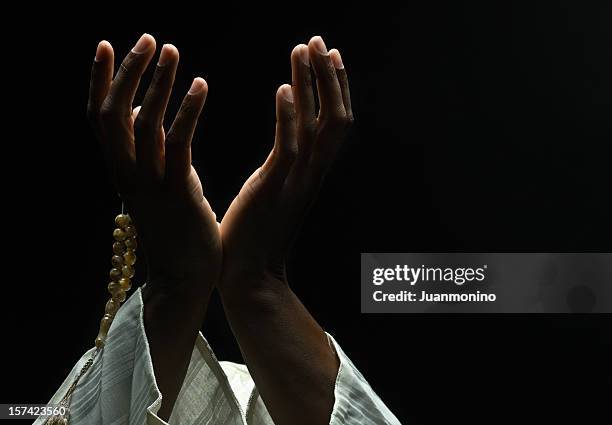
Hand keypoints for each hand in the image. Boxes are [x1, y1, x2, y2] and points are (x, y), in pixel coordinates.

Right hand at [87, 34, 220, 291]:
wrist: (185, 277)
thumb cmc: (176, 226)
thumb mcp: (156, 180)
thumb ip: (148, 145)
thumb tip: (145, 105)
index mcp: (121, 169)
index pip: (99, 116)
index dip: (98, 79)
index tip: (107, 43)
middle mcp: (127, 174)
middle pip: (112, 113)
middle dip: (127, 72)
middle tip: (150, 39)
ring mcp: (150, 185)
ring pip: (142, 124)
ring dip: (157, 84)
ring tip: (172, 52)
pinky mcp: (179, 194)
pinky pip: (178, 145)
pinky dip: (186, 111)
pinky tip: (201, 85)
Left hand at [219, 35, 352, 296]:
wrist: (249, 278)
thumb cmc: (253, 237)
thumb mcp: (271, 193)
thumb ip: (281, 170)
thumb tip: (281, 153)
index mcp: (309, 173)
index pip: (332, 123)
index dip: (333, 88)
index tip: (323, 56)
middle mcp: (312, 174)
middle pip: (336, 117)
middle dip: (329, 77)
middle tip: (319, 41)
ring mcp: (297, 181)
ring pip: (318, 125)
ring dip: (312, 84)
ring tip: (302, 49)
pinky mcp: (275, 189)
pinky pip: (289, 147)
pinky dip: (289, 116)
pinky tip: (283, 87)